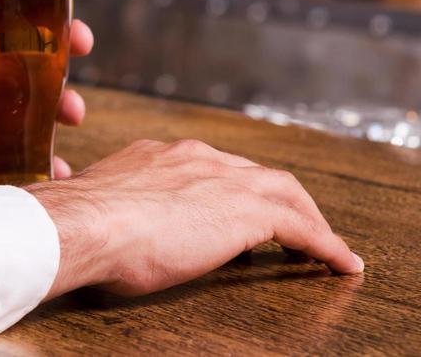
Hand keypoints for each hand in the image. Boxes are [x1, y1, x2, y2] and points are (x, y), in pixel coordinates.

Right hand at [27, 139, 363, 299]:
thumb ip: (106, 208)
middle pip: (255, 174)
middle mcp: (194, 158)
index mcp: (158, 156)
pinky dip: (326, 245)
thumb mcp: (97, 211)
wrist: (84, 224)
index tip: (237, 210)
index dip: (231, 189)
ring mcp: (223, 180)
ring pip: (285, 193)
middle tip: (295, 229)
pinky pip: (301, 228)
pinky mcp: (247, 212)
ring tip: (325, 247)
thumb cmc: (79, 227)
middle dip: (279, 199)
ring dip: (309, 219)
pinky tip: (341, 264)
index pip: (211, 168)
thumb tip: (85, 219)